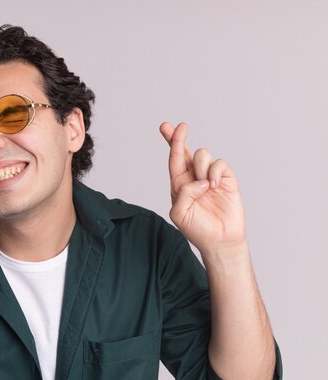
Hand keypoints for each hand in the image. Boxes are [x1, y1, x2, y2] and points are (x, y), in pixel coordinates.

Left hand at [159, 122, 245, 254]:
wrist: (220, 240)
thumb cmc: (197, 229)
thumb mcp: (179, 213)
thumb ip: (182, 193)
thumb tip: (198, 179)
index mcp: (179, 184)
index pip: (174, 159)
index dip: (172, 142)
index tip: (166, 127)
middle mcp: (193, 178)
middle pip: (186, 150)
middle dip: (179, 136)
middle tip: (179, 126)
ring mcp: (210, 177)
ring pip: (203, 155)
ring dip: (200, 168)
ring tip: (205, 187)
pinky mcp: (225, 178)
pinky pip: (219, 163)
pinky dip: (214, 172)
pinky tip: (213, 185)